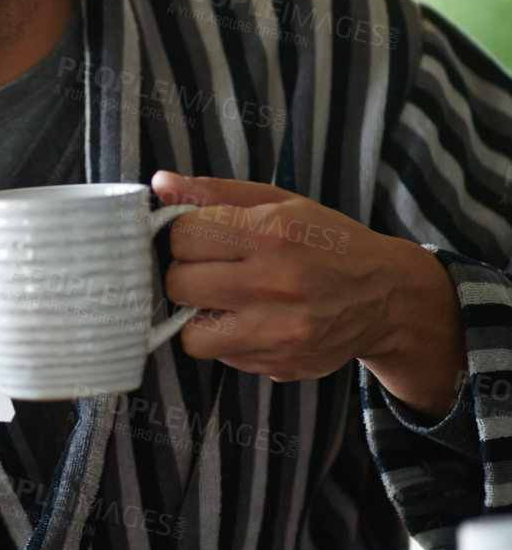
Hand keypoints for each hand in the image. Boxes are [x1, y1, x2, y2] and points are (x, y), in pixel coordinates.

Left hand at [151, 171, 464, 418]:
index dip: (182, 235)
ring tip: (223, 301)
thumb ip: (215, 193)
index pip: (182, 236)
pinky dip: (226, 339)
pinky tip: (251, 321)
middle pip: (179, 284)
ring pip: (190, 333)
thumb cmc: (327, 242)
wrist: (387, 296)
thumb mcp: (280, 203)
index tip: (198, 238)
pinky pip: (221, 356)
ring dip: (198, 316)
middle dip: (186, 275)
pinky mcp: (280, 365)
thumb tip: (161, 184)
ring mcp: (278, 330)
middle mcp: (275, 283)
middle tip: (210, 270)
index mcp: (272, 232)